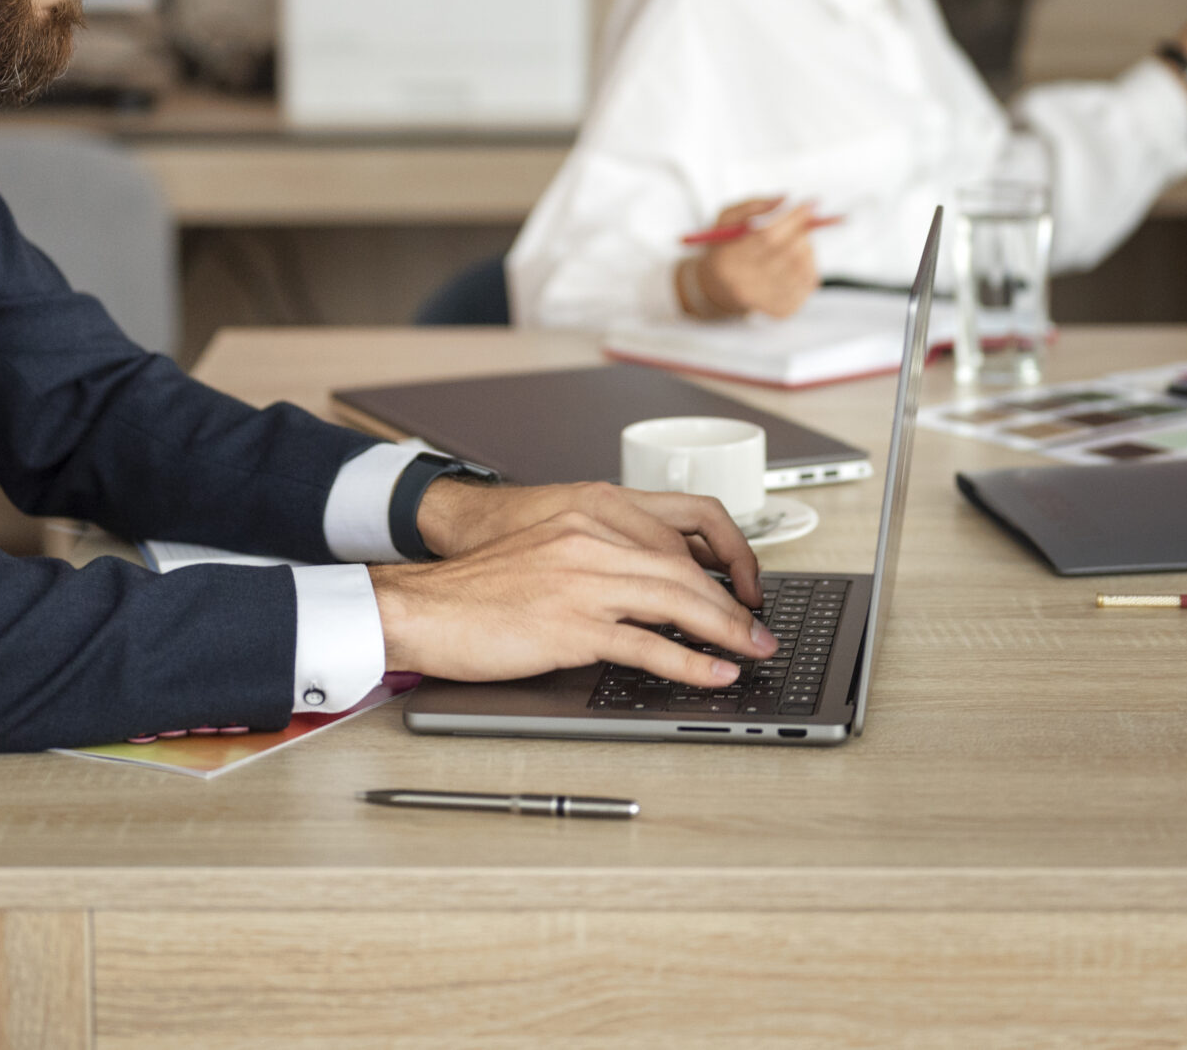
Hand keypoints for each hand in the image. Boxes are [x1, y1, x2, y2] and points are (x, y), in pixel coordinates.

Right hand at [370, 504, 775, 686]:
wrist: (424, 605)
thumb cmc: (478, 586)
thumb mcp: (547, 550)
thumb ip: (596, 556)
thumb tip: (648, 591)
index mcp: (588, 513)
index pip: (677, 530)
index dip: (720, 560)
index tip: (740, 588)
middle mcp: (591, 538)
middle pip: (686, 568)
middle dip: (733, 602)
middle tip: (762, 629)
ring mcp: (583, 581)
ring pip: (678, 600)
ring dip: (727, 631)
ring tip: (755, 652)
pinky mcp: (571, 625)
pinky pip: (648, 644)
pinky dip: (691, 662)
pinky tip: (715, 673)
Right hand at [685, 197, 820, 319]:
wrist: (718, 289)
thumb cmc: (725, 248)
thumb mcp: (726, 220)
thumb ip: (753, 205)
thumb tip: (785, 198)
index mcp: (727, 261)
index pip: (766, 237)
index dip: (792, 219)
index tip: (811, 204)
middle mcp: (744, 285)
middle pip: (788, 254)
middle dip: (804, 231)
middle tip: (810, 218)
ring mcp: (764, 302)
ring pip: (803, 269)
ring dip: (808, 248)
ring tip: (799, 240)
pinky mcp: (781, 311)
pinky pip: (808, 285)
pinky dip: (811, 266)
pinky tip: (799, 259)